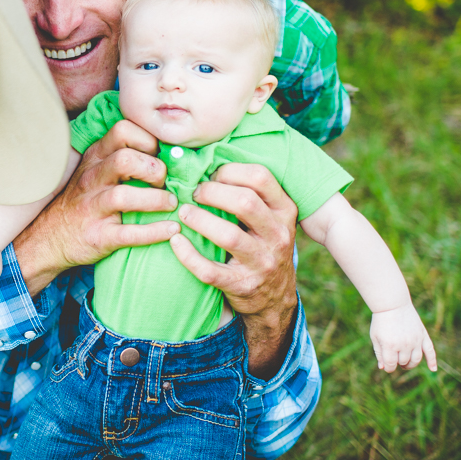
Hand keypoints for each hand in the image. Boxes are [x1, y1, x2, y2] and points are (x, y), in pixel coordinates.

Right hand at [13, 120, 179, 295]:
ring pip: (124, 196)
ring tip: (170, 203)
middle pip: (125, 160)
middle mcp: (91, 179)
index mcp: (95, 158)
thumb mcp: (93, 169)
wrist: (49, 238)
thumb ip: (119, 155)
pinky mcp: (98, 236)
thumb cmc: (81, 200)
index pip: (123, 131)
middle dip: (154, 169)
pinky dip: (155, 232)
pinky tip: (171, 229)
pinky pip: (129, 234)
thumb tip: (166, 150)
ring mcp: (92, 208)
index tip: (160, 154)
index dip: (148, 139)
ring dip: (156, 200)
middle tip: (164, 181)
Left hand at [168, 163, 300, 378]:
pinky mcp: (242, 286)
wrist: (275, 298)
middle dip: (212, 192)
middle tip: (193, 193)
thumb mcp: (270, 218)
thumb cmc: (263, 245)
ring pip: (228, 236)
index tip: (210, 174)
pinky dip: (188, 255)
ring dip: (199, 220)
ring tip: (183, 212)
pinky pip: (210, 270)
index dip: (229, 170)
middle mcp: (278, 235)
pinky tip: (175, 241)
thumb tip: (207, 161)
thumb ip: (251, 193)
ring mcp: (262, 263)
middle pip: (244, 202)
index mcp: (285, 211)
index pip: (260, 177)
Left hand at [369, 303, 437, 371]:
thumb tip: (384, 368)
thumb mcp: (375, 337)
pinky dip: (432, 361)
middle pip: (403, 362)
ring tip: (405, 362)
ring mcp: (415, 340)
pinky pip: (430, 351)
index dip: (389, 368)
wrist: (393, 304)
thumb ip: (379, 353)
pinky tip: (433, 369)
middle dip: (398, 362)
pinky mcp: (422, 335)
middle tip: (395, 357)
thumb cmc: (381, 321)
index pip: (391, 365)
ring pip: (416, 360)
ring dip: (410, 363)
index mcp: (390, 345)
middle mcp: (404, 344)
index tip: (387, 365)